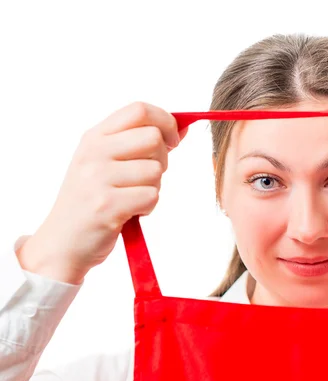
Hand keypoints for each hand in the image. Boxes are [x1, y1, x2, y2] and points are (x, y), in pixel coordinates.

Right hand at [17, 102, 186, 283]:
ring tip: (132, 197)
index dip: (165, 121)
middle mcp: (94, 153)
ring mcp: (98, 178)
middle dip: (163, 159)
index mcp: (94, 137)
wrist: (63, 242)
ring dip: (154, 188)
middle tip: (147, 177)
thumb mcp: (106, 163)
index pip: (139, 109)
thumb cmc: (92, 201)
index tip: (172, 140)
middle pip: (153, 138)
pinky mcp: (107, 205)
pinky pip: (152, 196)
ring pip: (155, 171)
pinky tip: (130, 212)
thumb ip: (140, 143)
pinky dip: (148, 207)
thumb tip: (183, 128)